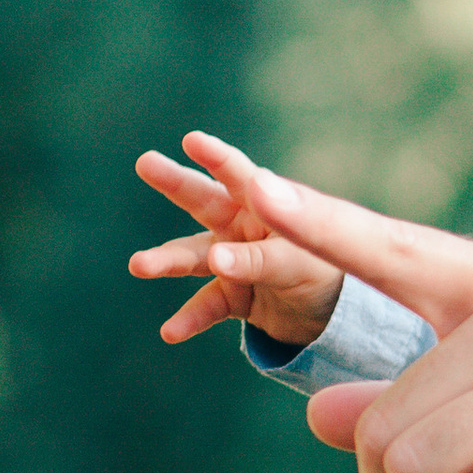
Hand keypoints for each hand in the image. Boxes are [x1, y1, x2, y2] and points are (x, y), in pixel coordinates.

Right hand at [130, 132, 345, 350]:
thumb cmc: (324, 275)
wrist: (334, 318)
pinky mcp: (232, 296)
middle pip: (203, 201)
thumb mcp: (298, 264)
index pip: (239, 176)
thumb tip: (216, 254)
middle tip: (145, 163)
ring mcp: (233, 260)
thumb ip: (260, 257)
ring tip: (138, 265)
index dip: (217, 157)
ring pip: (193, 257)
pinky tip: (170, 332)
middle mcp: (242, 226)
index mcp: (266, 207)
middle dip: (174, 182)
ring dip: (166, 261)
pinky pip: (205, 305)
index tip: (192, 140)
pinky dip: (189, 319)